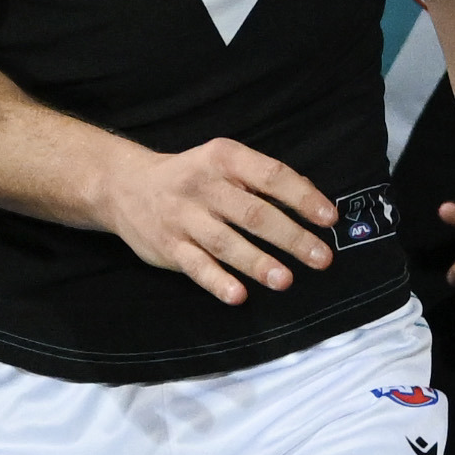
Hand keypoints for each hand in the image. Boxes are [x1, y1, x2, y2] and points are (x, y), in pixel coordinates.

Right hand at [97, 135, 337, 302]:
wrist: (126, 187)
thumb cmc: (192, 177)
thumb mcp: (223, 163)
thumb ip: (262, 181)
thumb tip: (314, 205)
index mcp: (224, 159)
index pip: (270, 176)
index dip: (302, 198)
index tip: (329, 218)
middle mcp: (204, 186)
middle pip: (253, 213)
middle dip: (290, 237)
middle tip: (321, 258)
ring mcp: (184, 218)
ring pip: (226, 242)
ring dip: (258, 262)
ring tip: (285, 280)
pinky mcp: (170, 247)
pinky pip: (196, 267)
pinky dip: (217, 282)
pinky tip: (238, 295)